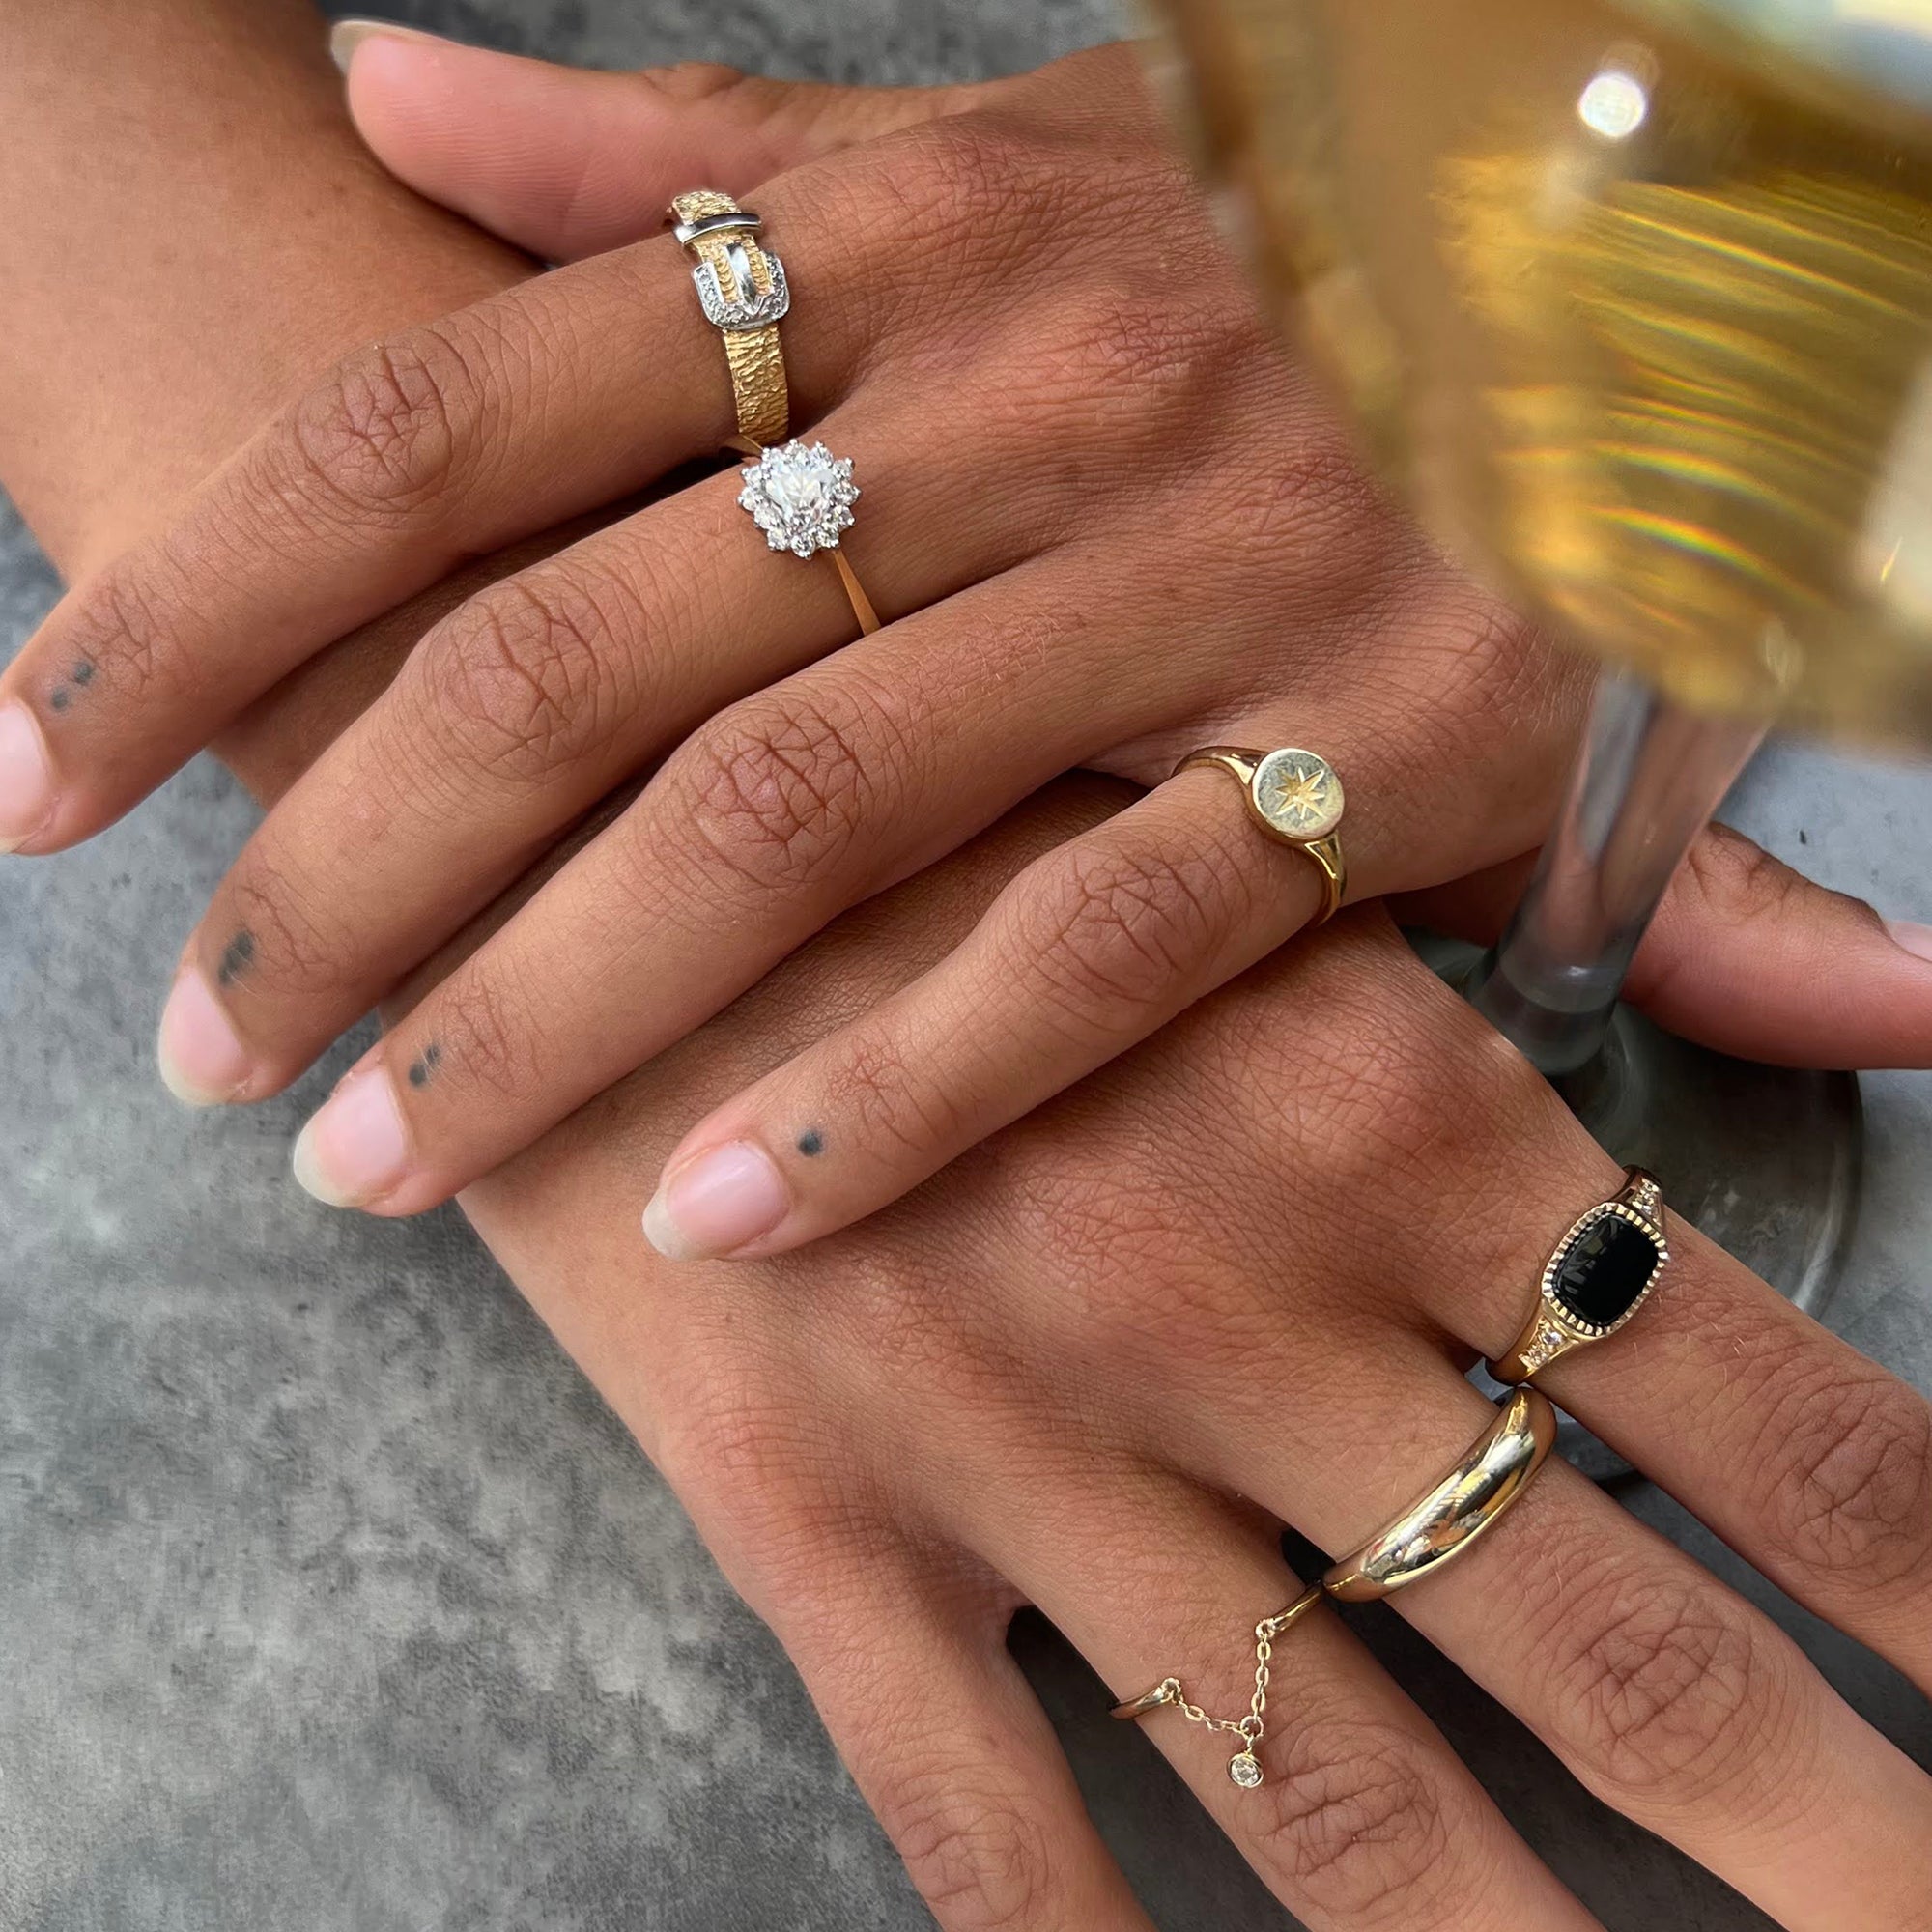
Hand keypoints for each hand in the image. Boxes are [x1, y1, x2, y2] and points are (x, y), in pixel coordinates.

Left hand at [6, 39, 1929, 1244]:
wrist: (1602, 291)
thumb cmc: (1245, 244)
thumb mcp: (970, 148)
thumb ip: (679, 152)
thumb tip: (382, 85)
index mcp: (878, 250)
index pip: (442, 426)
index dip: (204, 602)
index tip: (37, 778)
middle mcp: (997, 409)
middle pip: (572, 657)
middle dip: (344, 866)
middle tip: (208, 1053)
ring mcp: (1177, 581)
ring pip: (795, 817)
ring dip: (555, 1013)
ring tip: (382, 1165)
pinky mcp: (1355, 745)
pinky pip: (1094, 939)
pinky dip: (901, 1088)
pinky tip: (723, 1219)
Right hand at [465, 770, 1931, 1931]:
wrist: (585, 809)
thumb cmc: (941, 796)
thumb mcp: (1274, 812)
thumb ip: (1593, 906)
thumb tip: (1919, 989)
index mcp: (1384, 1104)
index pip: (1759, 1410)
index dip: (1930, 1586)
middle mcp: (1240, 1301)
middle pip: (1613, 1650)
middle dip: (1829, 1840)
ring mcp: (1024, 1439)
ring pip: (1334, 1797)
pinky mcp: (814, 1518)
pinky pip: (981, 1818)